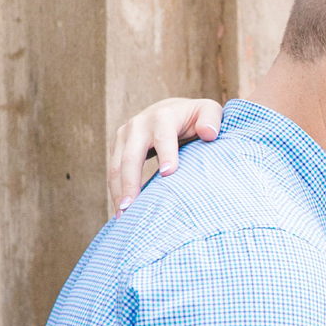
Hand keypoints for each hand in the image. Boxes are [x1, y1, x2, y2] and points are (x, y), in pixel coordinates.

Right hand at [108, 97, 223, 213]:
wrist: (172, 109)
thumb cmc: (195, 116)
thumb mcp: (208, 111)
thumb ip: (212, 118)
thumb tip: (209, 133)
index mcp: (163, 116)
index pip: (163, 136)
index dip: (166, 154)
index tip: (168, 175)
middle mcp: (139, 124)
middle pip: (131, 156)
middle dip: (130, 182)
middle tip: (132, 208)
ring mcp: (124, 135)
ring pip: (117, 166)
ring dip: (118, 191)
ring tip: (123, 216)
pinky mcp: (117, 145)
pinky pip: (113, 170)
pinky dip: (115, 190)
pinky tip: (121, 210)